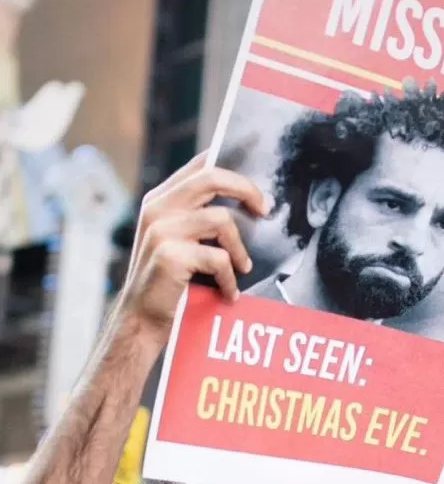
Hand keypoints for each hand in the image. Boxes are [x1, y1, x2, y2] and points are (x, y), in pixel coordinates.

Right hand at [120, 152, 267, 336]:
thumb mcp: (177, 240)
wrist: (140, 318)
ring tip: (242, 267)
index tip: (257, 189)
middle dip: (246, 190)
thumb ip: (198, 217)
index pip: (200, 165)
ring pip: (221, 220)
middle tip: (265, 210)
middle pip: (212, 178)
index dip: (233, 169)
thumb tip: (246, 202)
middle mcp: (157, 208)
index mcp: (160, 199)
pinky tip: (228, 292)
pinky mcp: (169, 255)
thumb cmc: (168, 281)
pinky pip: (217, 258)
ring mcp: (161, 230)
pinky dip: (229, 278)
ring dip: (239, 248)